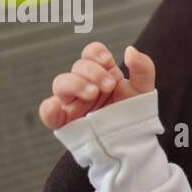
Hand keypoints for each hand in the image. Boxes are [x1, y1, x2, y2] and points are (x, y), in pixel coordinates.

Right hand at [39, 42, 155, 130]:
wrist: (132, 141)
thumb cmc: (135, 114)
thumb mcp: (144, 89)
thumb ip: (143, 67)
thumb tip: (130, 50)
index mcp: (102, 73)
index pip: (91, 53)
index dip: (96, 53)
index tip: (107, 61)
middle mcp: (84, 84)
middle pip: (77, 66)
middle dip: (93, 71)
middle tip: (108, 85)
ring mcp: (73, 102)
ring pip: (60, 83)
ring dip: (76, 84)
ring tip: (92, 93)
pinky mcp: (65, 121)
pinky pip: (48, 113)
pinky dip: (48, 108)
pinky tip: (56, 106)